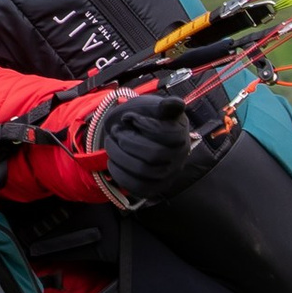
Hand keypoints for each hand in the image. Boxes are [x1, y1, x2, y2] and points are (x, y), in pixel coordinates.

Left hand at [94, 78, 236, 208]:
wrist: (135, 132)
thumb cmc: (144, 116)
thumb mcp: (152, 105)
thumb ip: (163, 105)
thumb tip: (175, 104)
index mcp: (181, 131)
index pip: (168, 134)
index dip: (145, 125)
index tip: (129, 118)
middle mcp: (180, 154)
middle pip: (154, 154)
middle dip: (128, 141)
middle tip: (115, 131)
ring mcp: (170, 173)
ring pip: (144, 172)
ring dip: (120, 156)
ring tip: (111, 145)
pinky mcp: (156, 187)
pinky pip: (138, 188)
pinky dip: (120, 175)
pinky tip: (112, 162)